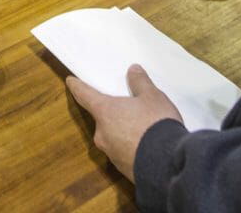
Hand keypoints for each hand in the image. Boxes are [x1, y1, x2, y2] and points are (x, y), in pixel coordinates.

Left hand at [66, 64, 183, 182]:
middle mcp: (102, 133)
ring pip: (112, 136)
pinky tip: (146, 144)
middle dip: (112, 111)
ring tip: (143, 126)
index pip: (84, 95)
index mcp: (105, 111)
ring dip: (122, 130)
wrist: (168, 163)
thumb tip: (134, 72)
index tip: (71, 82)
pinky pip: (123, 152)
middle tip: (126, 105)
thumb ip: (140, 83)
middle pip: (102, 117)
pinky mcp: (122, 167)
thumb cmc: (157, 126)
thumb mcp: (152, 97)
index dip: (77, 86)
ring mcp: (111, 152)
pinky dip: (130, 146)